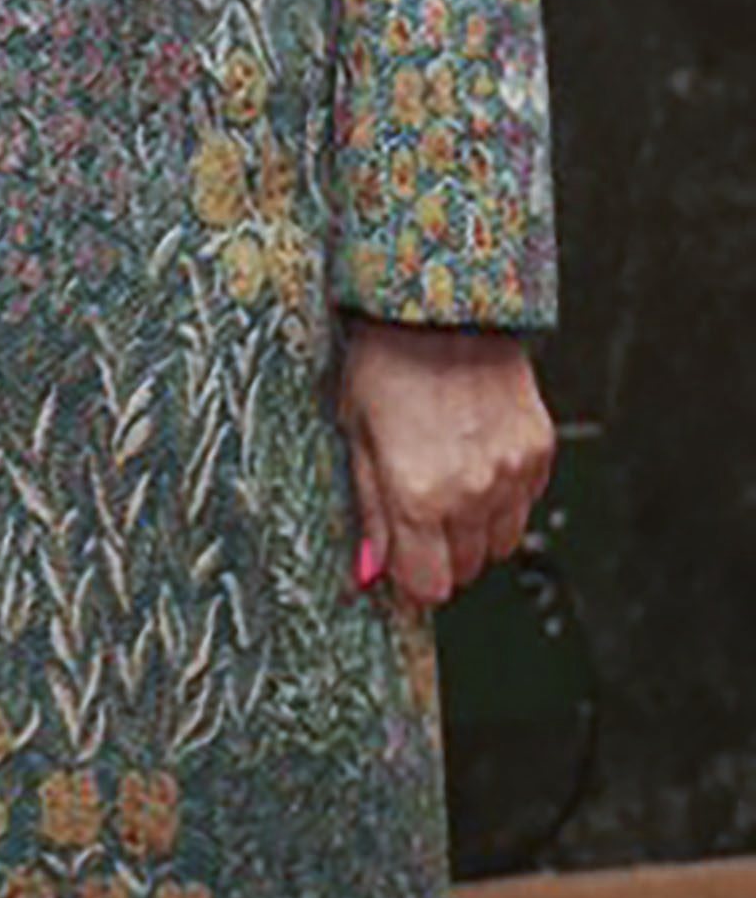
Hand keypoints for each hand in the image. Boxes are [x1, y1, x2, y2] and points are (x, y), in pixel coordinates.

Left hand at [337, 317, 553, 608]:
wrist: (445, 312)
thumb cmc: (388, 363)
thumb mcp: (356, 436)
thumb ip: (370, 510)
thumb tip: (370, 569)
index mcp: (419, 492)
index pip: (428, 584)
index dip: (410, 581)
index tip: (399, 568)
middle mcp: (473, 491)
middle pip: (465, 569)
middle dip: (438, 556)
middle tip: (415, 520)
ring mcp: (513, 474)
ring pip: (499, 543)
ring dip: (472, 532)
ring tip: (443, 486)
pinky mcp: (539, 454)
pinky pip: (525, 504)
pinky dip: (501, 499)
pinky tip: (473, 463)